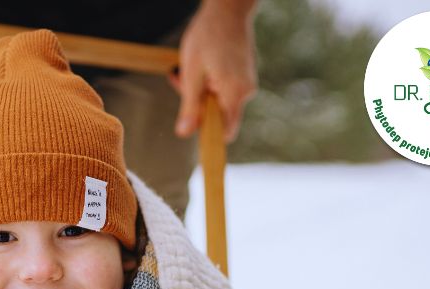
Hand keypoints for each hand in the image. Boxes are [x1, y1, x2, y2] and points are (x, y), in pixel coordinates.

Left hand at [169, 0, 257, 141]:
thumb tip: (184, 133)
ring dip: (201, 92)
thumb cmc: (208, 35)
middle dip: (198, 106)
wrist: (228, 8)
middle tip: (182, 82)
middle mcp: (246, 92)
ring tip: (190, 71)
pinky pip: (224, 90)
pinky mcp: (244, 77)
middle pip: (218, 116)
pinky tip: (201, 68)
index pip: (226, 132)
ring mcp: (247, 84)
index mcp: (234, 93)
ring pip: (219, 102)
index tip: (192, 125)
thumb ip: (189, 105)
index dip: (208, 135)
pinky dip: (209, 84)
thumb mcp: (191, 72)